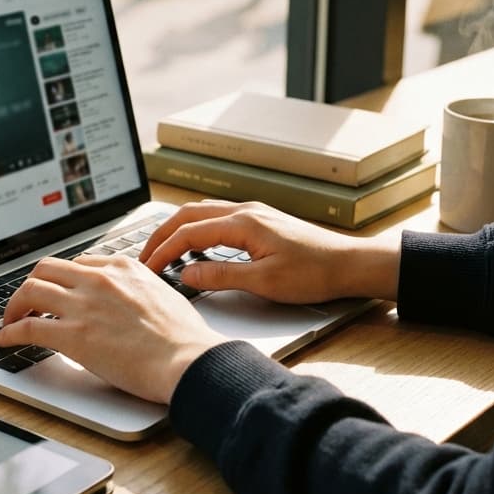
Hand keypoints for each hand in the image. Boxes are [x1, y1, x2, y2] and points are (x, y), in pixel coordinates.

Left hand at [0, 255, 224, 404]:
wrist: (187, 359)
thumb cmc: (184, 336)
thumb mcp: (162, 294)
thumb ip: (138, 289)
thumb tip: (129, 299)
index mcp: (122, 267)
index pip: (79, 263)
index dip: (63, 279)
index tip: (58, 291)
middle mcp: (99, 280)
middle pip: (47, 268)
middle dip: (34, 284)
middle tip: (29, 302)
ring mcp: (83, 306)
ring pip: (31, 290)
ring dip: (16, 305)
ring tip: (11, 319)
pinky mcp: (73, 335)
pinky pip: (28, 327)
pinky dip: (9, 332)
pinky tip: (4, 339)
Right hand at [141, 201, 400, 303]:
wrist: (350, 264)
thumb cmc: (315, 274)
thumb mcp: (264, 282)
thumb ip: (220, 276)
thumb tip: (186, 275)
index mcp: (243, 223)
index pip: (188, 233)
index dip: (162, 251)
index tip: (147, 268)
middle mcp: (245, 211)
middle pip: (188, 215)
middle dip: (161, 234)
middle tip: (143, 255)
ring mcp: (253, 213)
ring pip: (202, 213)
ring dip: (178, 229)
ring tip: (162, 250)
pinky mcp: (260, 221)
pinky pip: (217, 218)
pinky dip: (197, 229)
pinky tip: (196, 246)